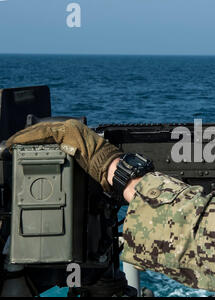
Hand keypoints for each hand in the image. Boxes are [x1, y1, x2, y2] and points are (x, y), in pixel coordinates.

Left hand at [6, 119, 122, 191]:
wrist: (109, 164)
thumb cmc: (99, 163)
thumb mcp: (80, 155)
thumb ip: (68, 151)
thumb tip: (58, 157)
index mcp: (73, 129)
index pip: (48, 130)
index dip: (32, 135)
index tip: (19, 141)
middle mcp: (70, 126)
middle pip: (42, 128)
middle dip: (25, 135)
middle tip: (11, 141)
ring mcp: (69, 128)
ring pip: (40, 130)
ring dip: (23, 136)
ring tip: (11, 142)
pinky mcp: (67, 134)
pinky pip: (43, 134)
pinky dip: (29, 138)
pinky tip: (18, 142)